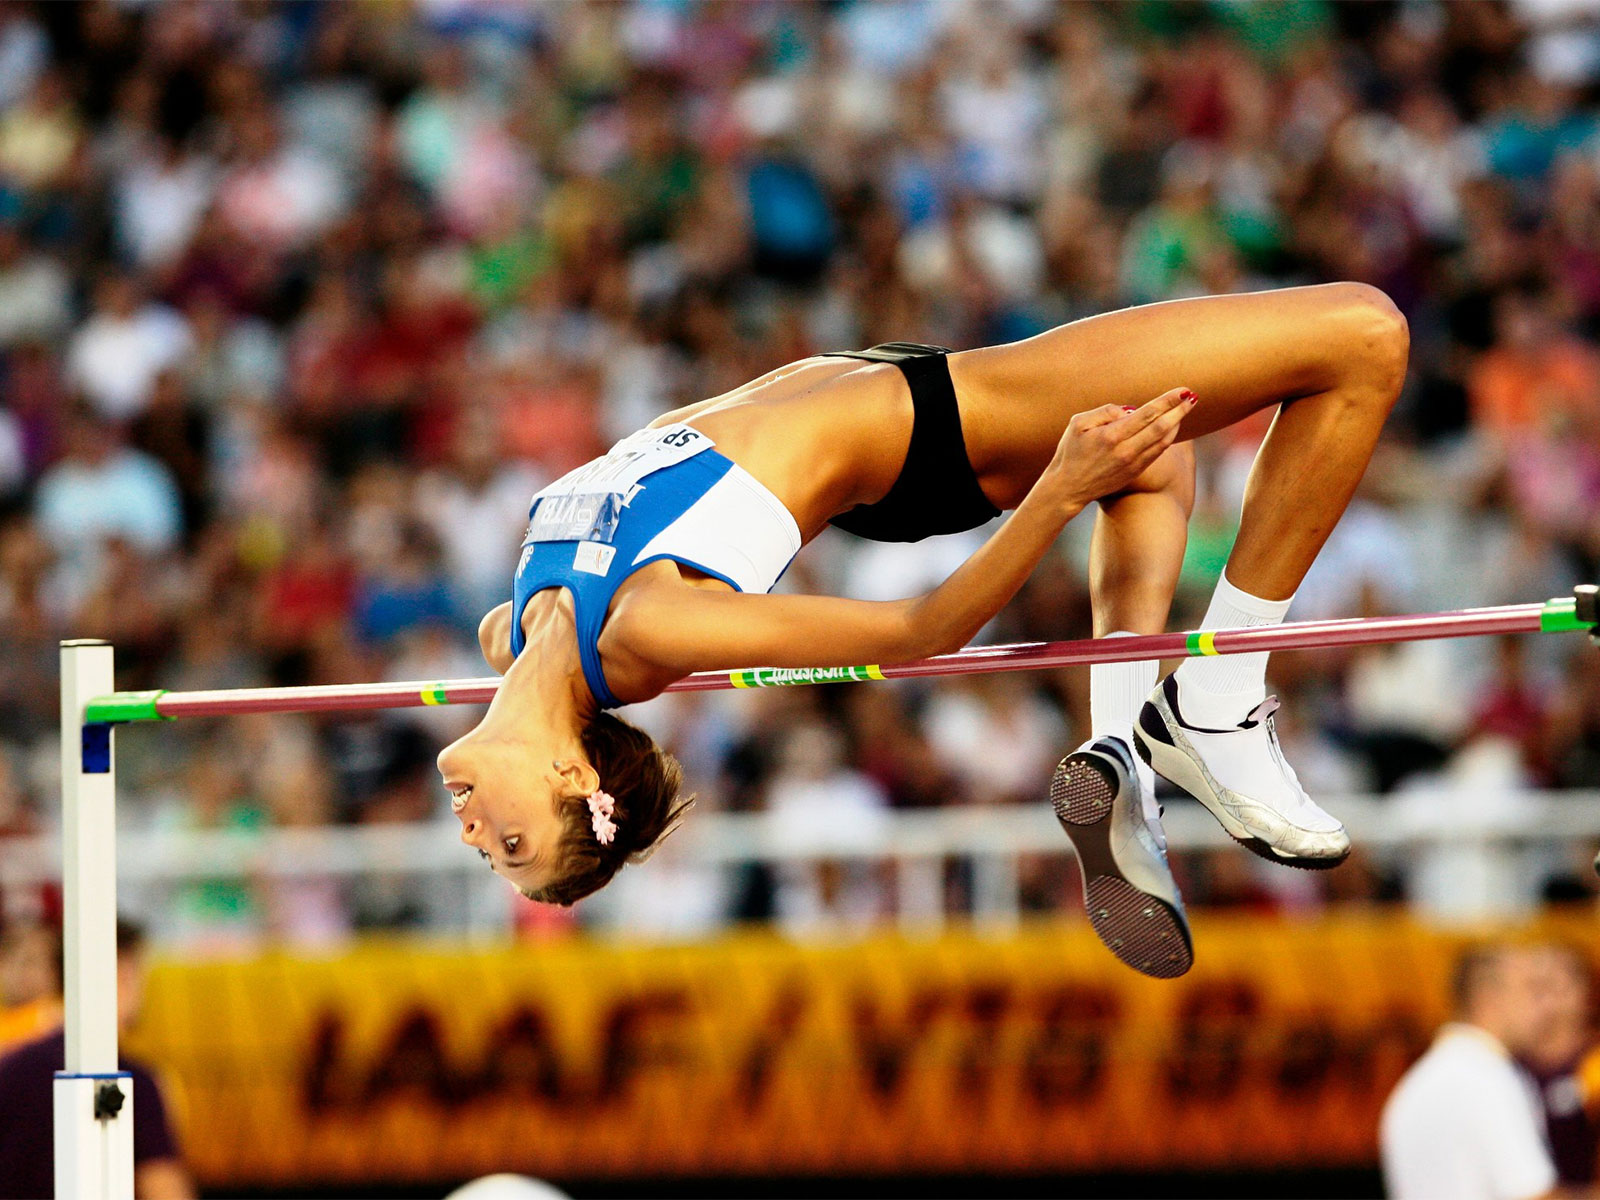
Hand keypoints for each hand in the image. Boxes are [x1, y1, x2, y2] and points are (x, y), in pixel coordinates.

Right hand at [1041, 388, 1195, 509]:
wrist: (1068, 488)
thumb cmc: (1070, 452)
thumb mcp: (1078, 424)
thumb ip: (1105, 412)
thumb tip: (1130, 410)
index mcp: (1112, 435)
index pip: (1148, 413)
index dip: (1168, 401)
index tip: (1183, 391)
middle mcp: (1126, 451)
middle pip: (1162, 427)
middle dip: (1180, 410)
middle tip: (1193, 397)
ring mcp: (1133, 463)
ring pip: (1164, 441)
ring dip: (1177, 423)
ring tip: (1185, 409)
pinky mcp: (1135, 472)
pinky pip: (1158, 452)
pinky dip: (1168, 438)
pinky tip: (1172, 428)